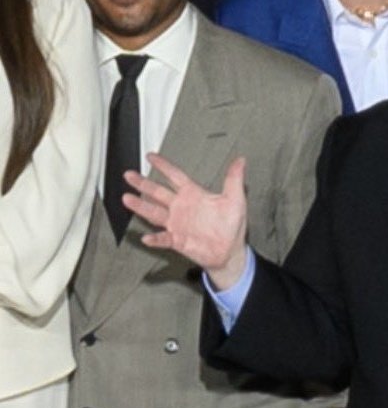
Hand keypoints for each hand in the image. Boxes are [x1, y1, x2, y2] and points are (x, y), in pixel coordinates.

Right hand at [122, 153, 248, 288]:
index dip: (164, 166)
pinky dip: (155, 238)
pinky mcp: (177, 240)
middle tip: (129, 175)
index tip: (151, 156)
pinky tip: (146, 237)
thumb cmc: (232, 226)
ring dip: (141, 206)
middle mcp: (181, 207)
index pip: (175, 176)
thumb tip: (241, 161)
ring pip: (154, 212)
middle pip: (157, 192)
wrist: (230, 251)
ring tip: (127, 199)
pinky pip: (163, 238)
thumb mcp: (235, 199)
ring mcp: (177, 223)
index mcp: (193, 194)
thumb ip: (234, 179)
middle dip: (143, 183)